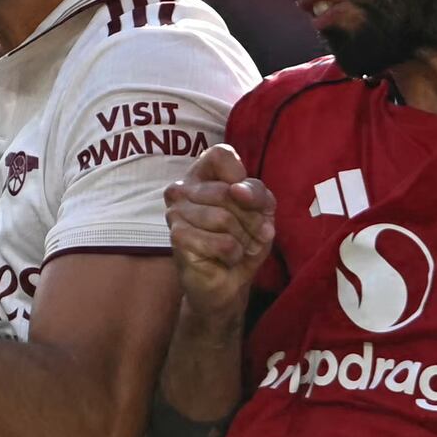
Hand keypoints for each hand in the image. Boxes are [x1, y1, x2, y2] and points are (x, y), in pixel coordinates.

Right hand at [166, 142, 269, 337]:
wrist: (229, 282)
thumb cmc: (242, 240)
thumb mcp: (261, 210)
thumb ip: (255, 192)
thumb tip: (237, 190)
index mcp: (201, 174)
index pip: (220, 154)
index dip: (243, 179)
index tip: (249, 201)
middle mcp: (182, 189)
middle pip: (228, 191)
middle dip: (251, 219)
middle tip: (252, 235)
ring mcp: (176, 213)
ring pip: (224, 218)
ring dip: (243, 239)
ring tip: (239, 248)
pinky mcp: (177, 238)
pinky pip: (221, 242)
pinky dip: (234, 254)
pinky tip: (227, 258)